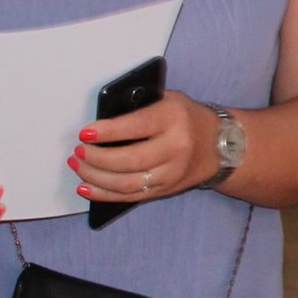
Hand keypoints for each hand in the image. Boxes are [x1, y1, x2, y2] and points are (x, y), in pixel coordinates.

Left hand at [70, 89, 214, 203]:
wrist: (219, 145)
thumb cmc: (185, 117)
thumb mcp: (168, 100)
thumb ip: (139, 106)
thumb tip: (100, 119)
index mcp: (173, 119)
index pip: (136, 126)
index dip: (107, 131)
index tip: (84, 133)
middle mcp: (175, 148)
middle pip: (129, 160)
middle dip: (96, 158)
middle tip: (78, 152)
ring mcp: (171, 173)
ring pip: (127, 183)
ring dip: (95, 177)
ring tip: (78, 166)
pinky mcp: (165, 190)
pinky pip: (130, 197)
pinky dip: (103, 194)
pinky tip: (85, 187)